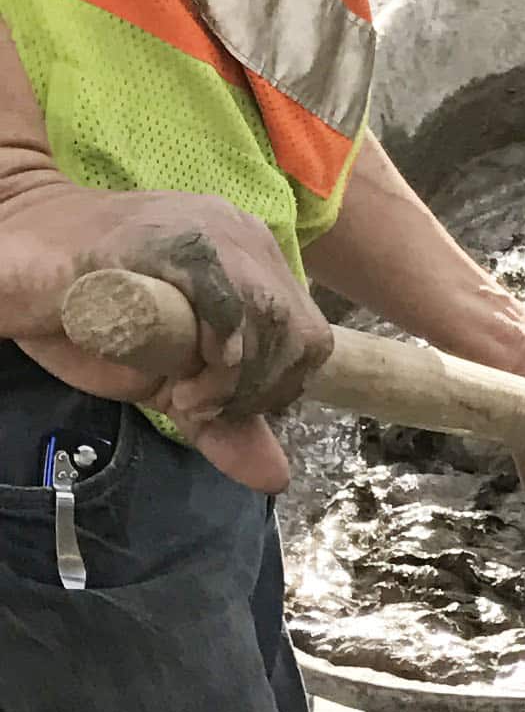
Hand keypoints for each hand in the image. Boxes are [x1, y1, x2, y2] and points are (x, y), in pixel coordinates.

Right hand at [7, 196, 330, 495]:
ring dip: (237, 376)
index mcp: (255, 264)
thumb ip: (225, 423)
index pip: (308, 339)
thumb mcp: (172, 381)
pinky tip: (184, 378)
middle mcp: (242, 240)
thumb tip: (278, 479)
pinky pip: (224, 295)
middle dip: (259, 390)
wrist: (15, 266)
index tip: (224, 411)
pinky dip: (219, 347)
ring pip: (270, 316)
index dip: (278, 388)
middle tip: (200, 409)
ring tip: (185, 396)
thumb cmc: (91, 318)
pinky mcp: (169, 238)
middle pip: (298, 333)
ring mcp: (208, 232)